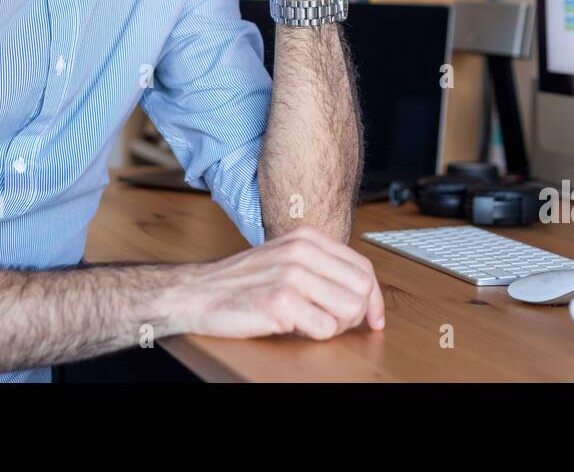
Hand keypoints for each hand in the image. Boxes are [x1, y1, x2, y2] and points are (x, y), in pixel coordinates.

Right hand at [170, 225, 385, 339]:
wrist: (198, 292)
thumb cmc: (241, 281)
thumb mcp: (284, 258)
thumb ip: (320, 266)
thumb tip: (361, 291)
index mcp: (307, 238)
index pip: (363, 267)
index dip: (375, 299)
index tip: (375, 319)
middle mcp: (303, 251)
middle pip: (363, 289)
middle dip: (355, 315)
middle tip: (332, 323)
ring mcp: (292, 275)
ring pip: (350, 310)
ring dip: (335, 326)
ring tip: (309, 323)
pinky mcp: (281, 302)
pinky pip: (325, 328)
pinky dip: (313, 335)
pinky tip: (292, 326)